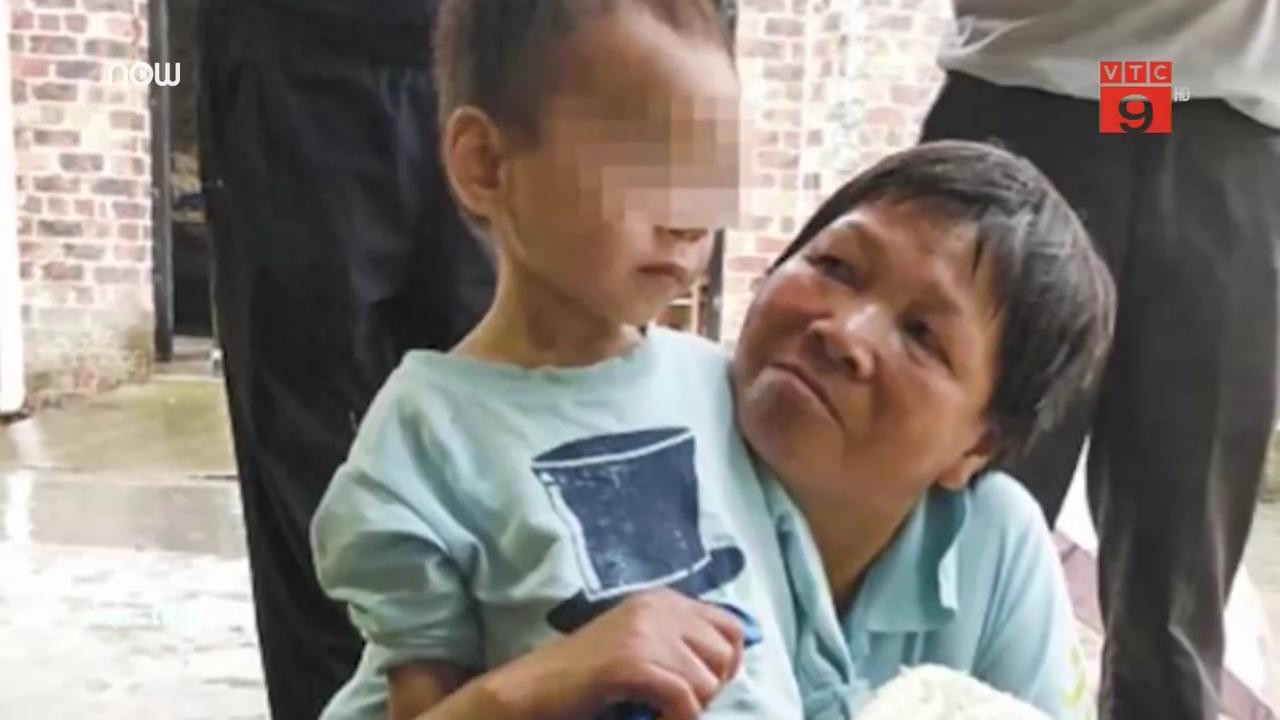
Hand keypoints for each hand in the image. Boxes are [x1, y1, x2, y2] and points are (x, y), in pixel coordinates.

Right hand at [478, 588, 745, 719]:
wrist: (536, 685)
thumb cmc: (589, 673)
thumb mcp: (641, 641)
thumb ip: (679, 640)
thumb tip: (729, 660)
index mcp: (663, 600)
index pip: (731, 625)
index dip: (729, 662)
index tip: (708, 686)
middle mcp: (658, 608)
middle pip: (723, 653)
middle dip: (710, 687)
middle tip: (678, 702)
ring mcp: (644, 633)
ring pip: (706, 681)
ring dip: (690, 706)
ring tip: (661, 710)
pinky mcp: (632, 663)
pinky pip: (684, 698)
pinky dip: (679, 718)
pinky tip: (658, 719)